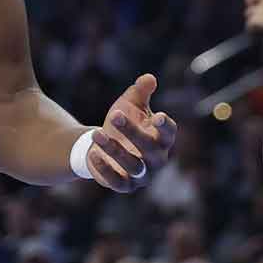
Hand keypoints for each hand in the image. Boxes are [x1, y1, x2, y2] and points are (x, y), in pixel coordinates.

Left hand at [86, 73, 177, 192]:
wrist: (104, 143)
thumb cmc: (123, 121)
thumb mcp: (130, 104)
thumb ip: (140, 91)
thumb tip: (149, 78)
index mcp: (162, 138)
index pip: (169, 133)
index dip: (165, 126)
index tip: (157, 116)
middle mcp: (156, 159)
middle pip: (149, 148)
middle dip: (132, 132)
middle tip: (114, 114)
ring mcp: (142, 175)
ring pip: (133, 165)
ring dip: (114, 149)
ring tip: (97, 132)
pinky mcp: (124, 185)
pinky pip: (117, 181)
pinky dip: (105, 168)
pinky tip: (93, 153)